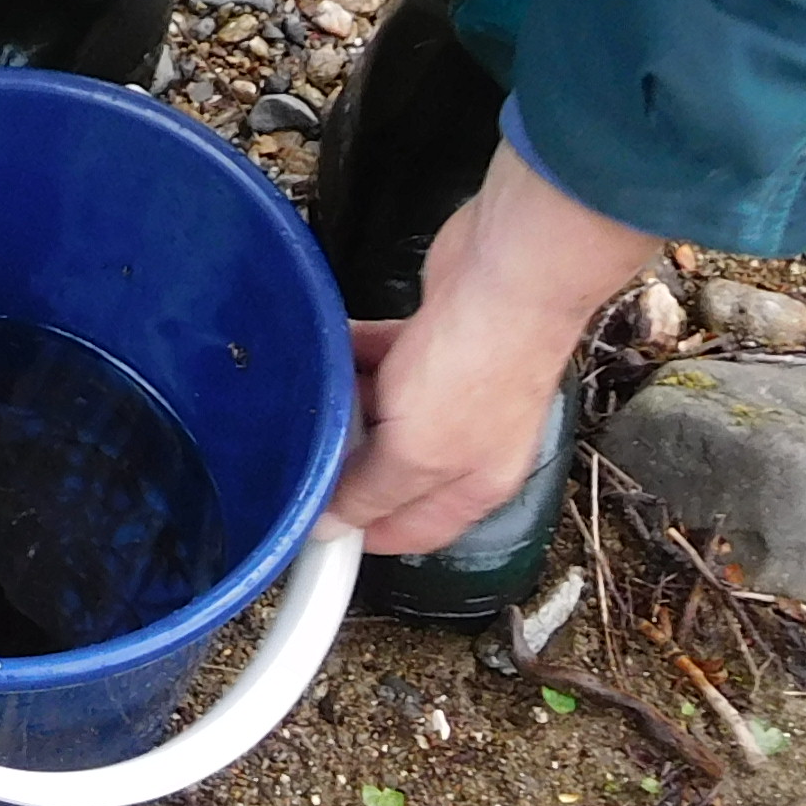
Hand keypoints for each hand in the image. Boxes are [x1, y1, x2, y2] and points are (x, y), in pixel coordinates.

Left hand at [329, 139, 658, 556]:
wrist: (509, 271)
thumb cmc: (480, 365)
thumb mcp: (418, 453)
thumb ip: (372, 494)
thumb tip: (333, 529)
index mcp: (473, 484)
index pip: (412, 531)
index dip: (362, 534)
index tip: (310, 526)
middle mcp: (465, 442)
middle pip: (387, 471)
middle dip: (344, 461)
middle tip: (295, 451)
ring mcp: (450, 389)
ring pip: (380, 412)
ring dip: (345, 405)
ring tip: (304, 398)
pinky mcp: (432, 341)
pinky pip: (380, 359)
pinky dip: (353, 357)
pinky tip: (323, 350)